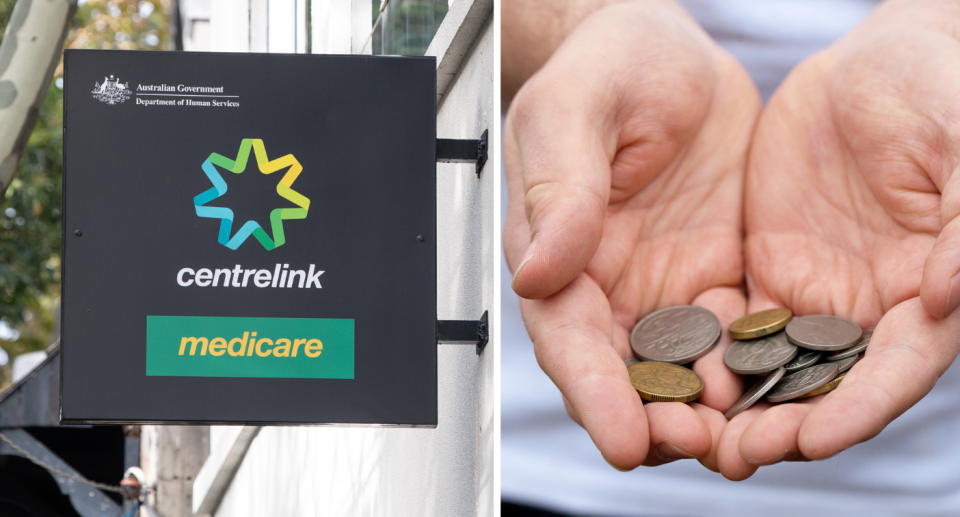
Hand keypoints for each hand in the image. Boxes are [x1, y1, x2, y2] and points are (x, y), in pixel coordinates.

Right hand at [503, 0, 760, 469]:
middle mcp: (605, 286)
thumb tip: (538, 270)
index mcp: (557, 253)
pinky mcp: (713, 278)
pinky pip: (734, 337)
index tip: (621, 438)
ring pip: (680, 372)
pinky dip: (751, 370)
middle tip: (694, 443)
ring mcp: (661, 288)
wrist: (666, 56)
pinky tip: (778, 384)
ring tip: (742, 438)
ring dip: (707, 410)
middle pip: (623, 374)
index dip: (593, 392)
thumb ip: (560, 192)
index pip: (568, 338)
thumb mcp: (572, 114)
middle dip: (653, 419)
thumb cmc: (604, 71)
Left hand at [722, 0, 959, 479]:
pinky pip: (731, 325)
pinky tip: (668, 376)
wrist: (872, 68)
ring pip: (772, 368)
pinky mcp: (766, 274)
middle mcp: (869, 310)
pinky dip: (705, 356)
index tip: (813, 439)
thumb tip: (948, 300)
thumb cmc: (936, 96)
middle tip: (735, 455)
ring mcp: (814, 295)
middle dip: (783, 426)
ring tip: (691, 436)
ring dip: (735, 407)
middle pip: (827, 388)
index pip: (895, 369)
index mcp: (927, 293)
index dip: (859, 408)